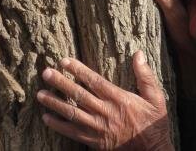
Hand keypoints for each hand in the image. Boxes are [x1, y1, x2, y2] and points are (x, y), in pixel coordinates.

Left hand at [37, 51, 172, 150]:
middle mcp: (105, 112)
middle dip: (60, 82)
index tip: (64, 61)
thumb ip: (145, 75)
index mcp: (118, 98)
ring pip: (71, 113)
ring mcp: (98, 127)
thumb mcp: (155, 96)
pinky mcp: (94, 141)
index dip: (78, 70)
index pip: (93, 80)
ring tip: (40, 94)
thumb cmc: (153, 121)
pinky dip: (58, 125)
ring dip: (54, 103)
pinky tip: (47, 118)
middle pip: (78, 95)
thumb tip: (138, 54)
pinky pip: (72, 132)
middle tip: (46, 73)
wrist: (151, 150)